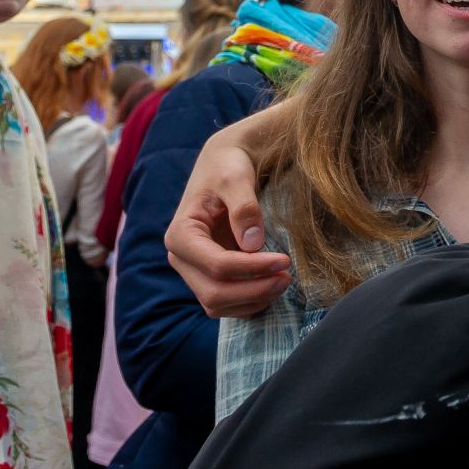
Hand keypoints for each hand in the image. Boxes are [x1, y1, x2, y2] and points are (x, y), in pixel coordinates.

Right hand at [165, 124, 291, 316]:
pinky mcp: (209, 275)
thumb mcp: (236, 179)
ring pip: (217, 304)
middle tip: (287, 277)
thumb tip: (253, 244)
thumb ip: (244, 208)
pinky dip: (249, 302)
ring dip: (252, 300)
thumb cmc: (227, 167)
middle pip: (213, 293)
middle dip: (253, 290)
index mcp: (181, 234)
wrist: (224, 164)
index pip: (216, 265)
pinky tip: (272, 287)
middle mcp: (182, 257)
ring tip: (283, 282)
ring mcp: (194, 269)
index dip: (251, 268)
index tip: (284, 260)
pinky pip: (226, 303)